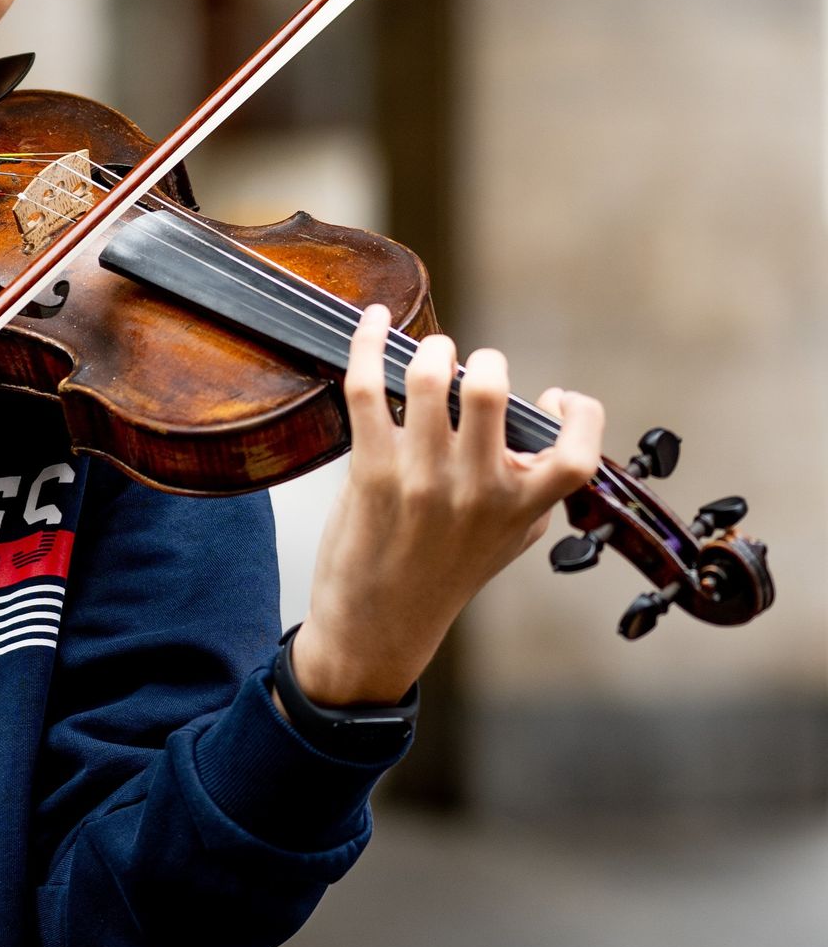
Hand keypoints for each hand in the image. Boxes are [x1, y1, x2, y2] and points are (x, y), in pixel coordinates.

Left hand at [290, 304, 602, 706]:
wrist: (379, 626)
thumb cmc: (441, 574)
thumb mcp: (508, 538)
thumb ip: (530, 485)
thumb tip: (538, 420)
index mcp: (524, 509)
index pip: (578, 455)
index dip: (579, 415)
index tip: (556, 398)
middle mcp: (477, 493)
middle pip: (489, 395)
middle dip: (484, 361)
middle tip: (472, 365)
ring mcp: (422, 480)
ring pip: (428, 381)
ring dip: (430, 350)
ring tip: (430, 351)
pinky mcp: (371, 471)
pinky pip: (368, 389)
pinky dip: (366, 344)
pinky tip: (371, 321)